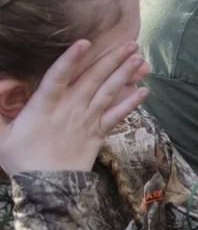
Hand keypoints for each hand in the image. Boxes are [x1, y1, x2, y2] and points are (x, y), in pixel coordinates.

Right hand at [0, 40, 148, 173]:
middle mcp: (70, 109)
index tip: (84, 42)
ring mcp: (87, 120)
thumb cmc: (21, 160)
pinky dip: (131, 103)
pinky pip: (118, 116)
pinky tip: (144, 91)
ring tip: (140, 58)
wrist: (48, 188)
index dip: (71, 59)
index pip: (58, 76)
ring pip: (108, 92)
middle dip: (112, 59)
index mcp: (44, 106)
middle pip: (93, 79)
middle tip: (130, 42)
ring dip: (125, 74)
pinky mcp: (98, 133)